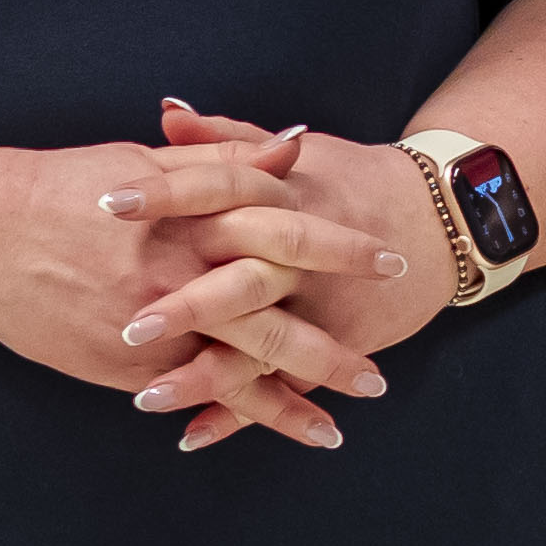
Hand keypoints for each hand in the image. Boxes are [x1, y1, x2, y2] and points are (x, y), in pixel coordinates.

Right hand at [0, 127, 394, 450]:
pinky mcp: (120, 367)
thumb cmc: (63, 187)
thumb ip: (225, 160)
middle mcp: (178, 279)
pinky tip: (262, 433)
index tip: (389, 262)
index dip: (341, 250)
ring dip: (290, 403)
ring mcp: (150, 331)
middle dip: (331, 351)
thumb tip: (297, 147)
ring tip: (337, 429)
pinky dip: (228, 415)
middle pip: (274, 320)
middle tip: (378, 375)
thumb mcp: (147, 162)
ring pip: (236, 373)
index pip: (287, 232)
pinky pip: (189, 396)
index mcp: (192, 219)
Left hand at [132, 100, 456, 451]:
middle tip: (132, 327)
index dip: (164, 195)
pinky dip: (244, 414)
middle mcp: (302, 255)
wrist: (437, 220)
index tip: (108, 202)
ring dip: (206, 376)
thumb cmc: (350, 180)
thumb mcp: (296, 154)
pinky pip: (286, 385)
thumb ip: (225, 139)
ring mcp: (320, 305)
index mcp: (284, 195)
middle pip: (244, 279)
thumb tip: (167, 110)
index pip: (218, 187)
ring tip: (147, 397)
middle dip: (191, 307)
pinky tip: (192, 435)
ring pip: (263, 346)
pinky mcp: (334, 342)